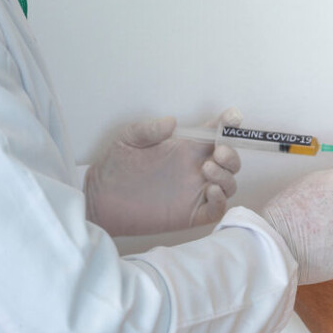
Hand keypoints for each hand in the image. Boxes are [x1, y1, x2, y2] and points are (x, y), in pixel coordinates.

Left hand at [84, 108, 242, 235]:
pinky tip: (209, 192)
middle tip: (218, 153)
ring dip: (226, 176)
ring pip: (229, 184)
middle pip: (230, 161)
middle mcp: (196, 169)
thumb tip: (172, 121)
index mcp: (187, 149)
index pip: (215, 133)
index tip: (232, 118)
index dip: (229, 124)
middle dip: (232, 155)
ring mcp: (196, 192)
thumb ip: (149, 129)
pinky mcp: (191, 215)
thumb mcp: (129, 139)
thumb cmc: (115, 166)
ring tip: (207, 170)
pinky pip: (218, 209)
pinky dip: (221, 200)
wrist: (100, 200)